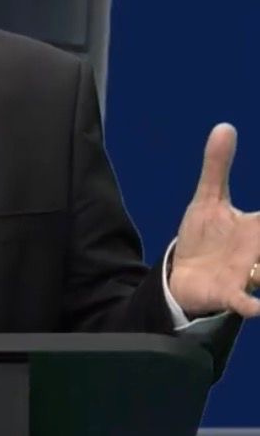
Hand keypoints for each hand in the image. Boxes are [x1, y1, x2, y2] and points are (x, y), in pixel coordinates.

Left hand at [169, 123, 259, 318]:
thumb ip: (217, 166)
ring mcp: (247, 274)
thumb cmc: (204, 239)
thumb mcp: (208, 200)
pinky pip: (244, 302)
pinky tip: (257, 308)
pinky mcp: (228, 293)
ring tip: (259, 269)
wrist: (184, 275)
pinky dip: (252, 305)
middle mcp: (259, 251)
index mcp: (258, 226)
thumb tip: (224, 126)